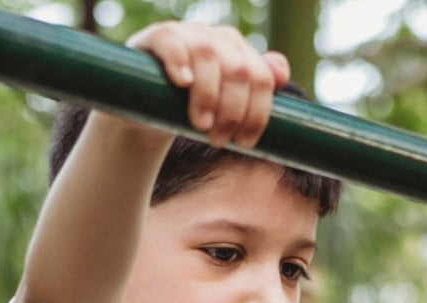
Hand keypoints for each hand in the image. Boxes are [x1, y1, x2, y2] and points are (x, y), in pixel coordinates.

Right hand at [128, 21, 289, 148]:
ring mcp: (186, 34)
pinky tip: (183, 83)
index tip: (243, 143)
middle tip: (217, 141)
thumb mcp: (223, 109)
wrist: (144, 114)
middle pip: (239, 69)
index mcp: (239, 53)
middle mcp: (216, 38)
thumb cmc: (188, 113)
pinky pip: (171, 40)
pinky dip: (179, 61)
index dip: (257, 113)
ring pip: (208, 54)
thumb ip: (253, 92)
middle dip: (232, 111)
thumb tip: (282, 73)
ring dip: (208, 95)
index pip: (261, 78)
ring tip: (200, 126)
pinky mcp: (155, 39)